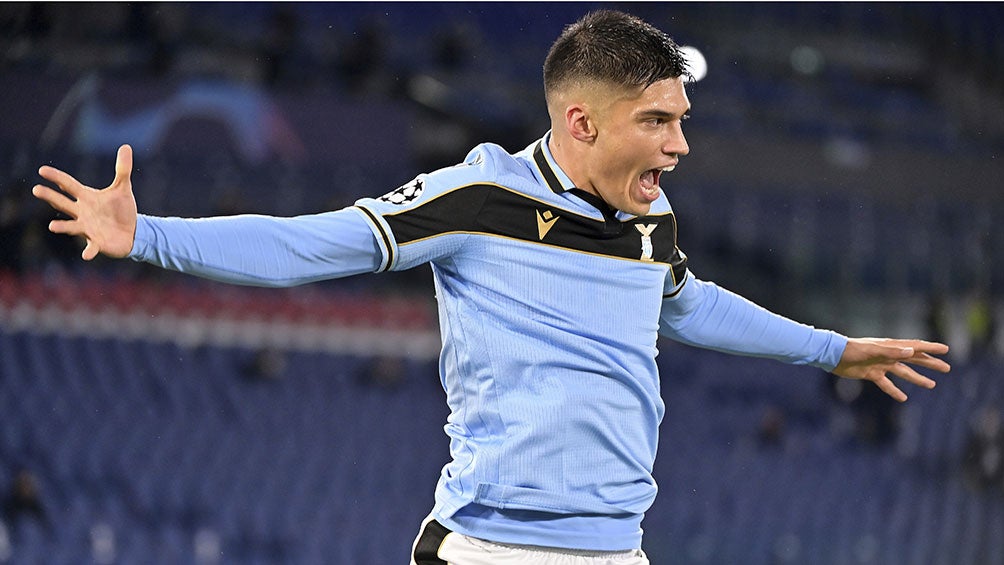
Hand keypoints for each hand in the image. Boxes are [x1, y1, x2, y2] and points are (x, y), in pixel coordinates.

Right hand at [32, 144, 137, 259]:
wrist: (132, 232)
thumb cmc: (122, 210)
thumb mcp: (123, 188)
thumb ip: (123, 169)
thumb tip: (126, 146)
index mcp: (87, 197)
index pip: (69, 185)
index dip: (56, 177)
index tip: (42, 170)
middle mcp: (82, 212)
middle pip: (63, 203)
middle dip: (50, 197)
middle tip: (36, 189)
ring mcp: (88, 228)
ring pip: (71, 226)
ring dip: (62, 227)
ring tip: (52, 227)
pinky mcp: (97, 243)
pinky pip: (90, 248)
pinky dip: (88, 251)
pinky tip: (86, 254)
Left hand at [833, 338, 950, 401]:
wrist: (833, 356)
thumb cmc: (852, 350)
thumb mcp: (872, 351)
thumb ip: (891, 352)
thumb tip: (912, 351)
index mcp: (891, 346)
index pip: (915, 347)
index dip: (931, 348)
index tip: (946, 349)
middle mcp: (888, 355)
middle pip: (914, 360)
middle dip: (930, 364)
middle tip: (946, 368)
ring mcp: (881, 365)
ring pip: (903, 372)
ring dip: (917, 378)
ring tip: (932, 385)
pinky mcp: (871, 374)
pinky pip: (886, 384)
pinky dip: (895, 391)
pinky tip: (904, 398)